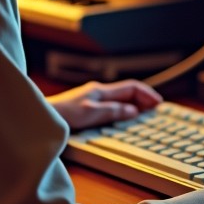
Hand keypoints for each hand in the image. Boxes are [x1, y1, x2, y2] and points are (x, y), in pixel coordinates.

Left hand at [46, 79, 162, 131]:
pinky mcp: (88, 105)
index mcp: (101, 90)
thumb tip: (133, 110)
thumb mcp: (91, 113)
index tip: (159, 103)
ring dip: (135, 103)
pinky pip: (113, 104)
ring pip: (120, 97)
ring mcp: (93, 98)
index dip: (147, 94)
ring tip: (146, 112)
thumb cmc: (64, 113)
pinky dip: (124, 108)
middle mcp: (99, 91)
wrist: (44, 114)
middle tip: (156, 109)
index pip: (131, 87)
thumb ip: (113, 111)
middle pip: (127, 91)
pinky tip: (125, 116)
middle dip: (144, 98)